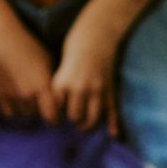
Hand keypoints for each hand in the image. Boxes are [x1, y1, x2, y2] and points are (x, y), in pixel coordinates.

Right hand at [0, 23, 61, 124]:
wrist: (2, 37)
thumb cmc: (28, 45)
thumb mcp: (48, 60)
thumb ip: (53, 80)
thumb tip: (59, 95)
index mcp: (43, 85)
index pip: (52, 115)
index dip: (55, 118)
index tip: (56, 116)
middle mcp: (28, 94)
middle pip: (38, 115)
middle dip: (41, 111)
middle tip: (42, 105)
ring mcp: (12, 95)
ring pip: (24, 114)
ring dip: (28, 110)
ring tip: (29, 101)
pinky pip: (9, 113)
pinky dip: (14, 110)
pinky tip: (17, 101)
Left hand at [52, 11, 123, 135]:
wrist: (97, 34)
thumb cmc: (74, 48)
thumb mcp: (59, 67)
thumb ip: (58, 86)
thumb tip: (53, 106)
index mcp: (61, 82)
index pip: (55, 111)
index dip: (53, 118)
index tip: (54, 120)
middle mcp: (78, 88)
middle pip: (74, 117)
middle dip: (72, 122)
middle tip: (71, 122)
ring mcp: (96, 89)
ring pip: (92, 118)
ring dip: (88, 125)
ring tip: (84, 124)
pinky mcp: (109, 88)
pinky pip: (112, 110)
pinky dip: (113, 124)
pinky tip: (113, 133)